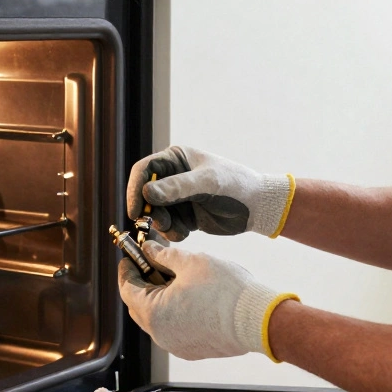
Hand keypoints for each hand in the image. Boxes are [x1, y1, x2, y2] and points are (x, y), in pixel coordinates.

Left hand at [118, 241, 298, 360]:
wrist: (258, 320)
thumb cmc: (225, 291)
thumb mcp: (190, 261)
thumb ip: (162, 254)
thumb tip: (148, 249)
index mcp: (153, 313)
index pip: (127, 288)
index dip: (128, 268)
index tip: (133, 254)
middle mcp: (160, 335)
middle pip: (139, 305)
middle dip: (144, 282)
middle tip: (154, 261)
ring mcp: (176, 345)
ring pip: (158, 318)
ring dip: (160, 297)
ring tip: (176, 276)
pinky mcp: (193, 350)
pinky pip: (174, 328)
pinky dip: (175, 311)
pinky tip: (191, 295)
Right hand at [127, 146, 294, 240]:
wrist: (257, 207)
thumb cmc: (235, 185)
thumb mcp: (207, 183)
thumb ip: (177, 187)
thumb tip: (146, 192)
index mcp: (175, 158)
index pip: (143, 170)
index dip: (135, 189)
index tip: (135, 210)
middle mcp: (172, 177)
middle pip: (144, 195)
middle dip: (149, 212)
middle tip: (162, 224)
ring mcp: (177, 197)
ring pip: (154, 213)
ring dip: (162, 225)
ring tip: (181, 229)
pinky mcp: (184, 215)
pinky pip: (167, 226)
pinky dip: (173, 232)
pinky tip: (189, 231)